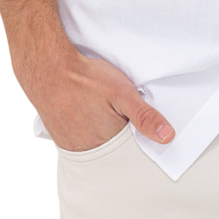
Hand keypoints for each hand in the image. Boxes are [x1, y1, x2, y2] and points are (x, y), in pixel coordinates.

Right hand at [14, 44, 174, 151]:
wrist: (50, 69)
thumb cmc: (87, 79)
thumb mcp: (123, 93)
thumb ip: (145, 116)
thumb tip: (168, 137)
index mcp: (108, 142)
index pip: (130, 146)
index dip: (134, 131)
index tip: (132, 117)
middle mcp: (88, 150)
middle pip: (112, 145)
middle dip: (118, 131)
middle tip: (112, 108)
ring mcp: (71, 145)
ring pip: (96, 143)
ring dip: (101, 131)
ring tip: (99, 108)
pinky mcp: (60, 137)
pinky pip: (79, 139)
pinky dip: (86, 129)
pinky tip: (86, 112)